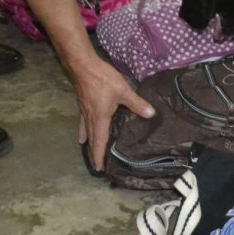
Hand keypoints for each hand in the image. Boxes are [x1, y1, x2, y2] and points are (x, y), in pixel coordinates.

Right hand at [72, 56, 154, 170]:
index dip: (99, 155)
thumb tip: (151, 114)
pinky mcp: (83, 103)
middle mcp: (91, 117)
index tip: (99, 169)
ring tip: (88, 150)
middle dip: (94, 152)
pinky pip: (83, 121)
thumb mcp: (123, 91)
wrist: (83, 66)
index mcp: (100, 118)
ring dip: (89, 141)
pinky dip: (83, 129)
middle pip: (92, 138)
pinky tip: (82, 131)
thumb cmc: (103, 79)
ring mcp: (85, 110)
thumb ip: (137, 103)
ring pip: (87, 130)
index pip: (99, 141)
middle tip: (96, 165)